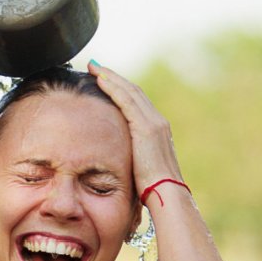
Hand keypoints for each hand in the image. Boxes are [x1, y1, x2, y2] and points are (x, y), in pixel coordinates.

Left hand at [88, 61, 183, 196]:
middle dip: (114, 77)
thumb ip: (132, 157)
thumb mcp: (141, 168)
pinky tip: (100, 79)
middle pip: (133, 91)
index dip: (120, 89)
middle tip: (95, 66)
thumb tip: (118, 161)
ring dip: (111, 77)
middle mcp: (158, 122)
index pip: (137, 102)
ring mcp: (154, 122)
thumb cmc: (152, 189)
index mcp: (158, 130)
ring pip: (130, 91)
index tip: (104, 80)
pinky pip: (126, 100)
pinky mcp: (146, 127)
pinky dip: (113, 87)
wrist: (167, 194)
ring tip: (94, 67)